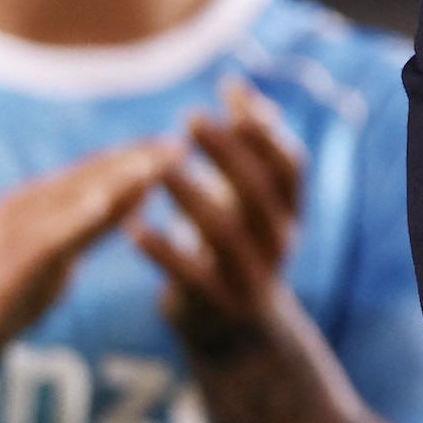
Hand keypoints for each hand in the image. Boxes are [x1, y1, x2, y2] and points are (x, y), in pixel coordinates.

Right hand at [0, 138, 181, 375]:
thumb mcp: (56, 259)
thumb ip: (91, 230)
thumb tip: (134, 203)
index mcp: (39, 204)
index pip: (97, 172)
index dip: (139, 157)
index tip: (183, 143)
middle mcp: (26, 206)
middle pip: (91, 176)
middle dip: (138, 159)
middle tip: (185, 143)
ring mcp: (13, 230)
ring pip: (73, 197)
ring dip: (116, 178)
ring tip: (156, 163)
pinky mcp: (7, 261)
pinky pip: (47, 234)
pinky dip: (77, 216)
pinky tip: (106, 202)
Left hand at [133, 78, 308, 360]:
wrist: (239, 334)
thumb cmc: (239, 247)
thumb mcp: (251, 200)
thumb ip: (248, 148)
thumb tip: (239, 87)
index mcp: (290, 213)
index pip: (290, 166)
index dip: (265, 130)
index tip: (230, 93)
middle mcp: (279, 243)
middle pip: (259, 193)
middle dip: (227, 153)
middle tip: (190, 118)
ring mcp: (251, 277)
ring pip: (226, 233)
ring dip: (193, 196)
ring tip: (160, 167)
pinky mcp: (215, 307)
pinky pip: (190, 277)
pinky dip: (163, 250)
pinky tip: (132, 226)